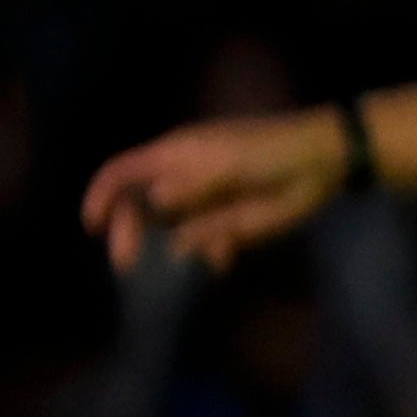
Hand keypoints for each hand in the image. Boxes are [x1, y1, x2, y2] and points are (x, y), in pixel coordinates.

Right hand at [80, 109, 349, 272]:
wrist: (324, 163)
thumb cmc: (274, 153)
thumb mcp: (232, 164)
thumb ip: (194, 184)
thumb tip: (154, 199)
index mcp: (175, 157)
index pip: (122, 173)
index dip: (102, 197)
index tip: (93, 227)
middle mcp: (183, 180)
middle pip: (139, 207)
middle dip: (130, 232)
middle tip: (126, 263)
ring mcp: (204, 203)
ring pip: (173, 232)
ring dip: (182, 246)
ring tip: (215, 252)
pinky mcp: (230, 224)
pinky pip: (206, 245)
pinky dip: (211, 252)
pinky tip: (227, 257)